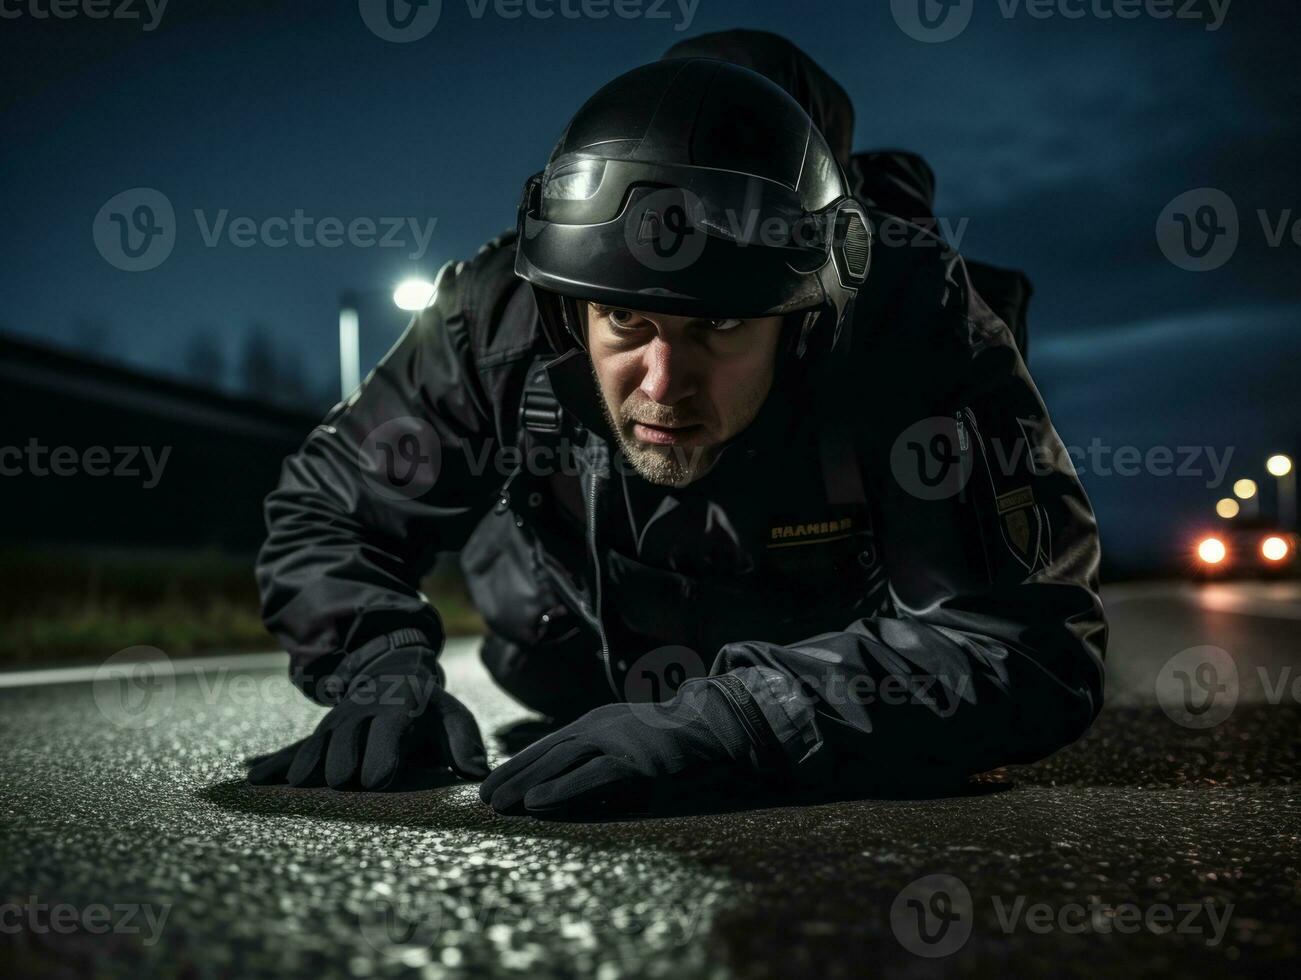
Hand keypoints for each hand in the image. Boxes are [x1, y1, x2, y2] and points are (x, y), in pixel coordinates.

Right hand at [247, 648, 487, 788]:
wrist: (391, 674)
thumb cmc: (428, 709)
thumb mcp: (451, 717)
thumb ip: (464, 741)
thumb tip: (477, 772)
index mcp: (398, 709)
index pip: (389, 731)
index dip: (383, 752)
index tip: (378, 779)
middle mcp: (361, 715)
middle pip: (347, 738)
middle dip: (343, 759)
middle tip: (339, 783)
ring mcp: (335, 725)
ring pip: (317, 743)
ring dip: (307, 763)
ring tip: (295, 786)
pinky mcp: (318, 737)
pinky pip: (293, 749)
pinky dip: (274, 764)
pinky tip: (254, 782)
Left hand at [480, 677, 758, 815]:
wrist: (709, 721)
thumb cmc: (670, 734)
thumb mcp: (628, 736)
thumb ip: (601, 750)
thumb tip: (572, 773)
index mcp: (594, 721)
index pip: (546, 744)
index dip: (516, 763)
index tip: (490, 782)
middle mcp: (597, 726)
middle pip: (545, 752)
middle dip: (511, 775)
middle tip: (483, 799)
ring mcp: (614, 740)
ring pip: (558, 762)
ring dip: (525, 783)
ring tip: (499, 804)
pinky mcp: (632, 759)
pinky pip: (589, 776)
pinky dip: (560, 789)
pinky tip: (537, 803)